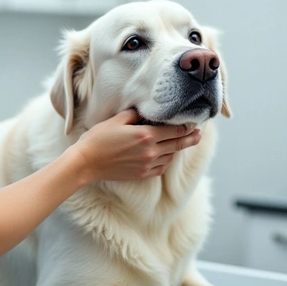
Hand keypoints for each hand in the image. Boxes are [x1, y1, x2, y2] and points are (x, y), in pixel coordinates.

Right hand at [73, 108, 201, 182]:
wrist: (86, 162)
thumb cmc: (98, 138)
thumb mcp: (116, 120)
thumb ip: (136, 115)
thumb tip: (147, 112)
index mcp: (145, 135)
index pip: (175, 131)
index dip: (186, 127)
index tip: (193, 123)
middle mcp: (150, 151)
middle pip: (178, 145)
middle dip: (190, 138)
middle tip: (199, 134)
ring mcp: (147, 164)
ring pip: (170, 156)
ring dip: (176, 149)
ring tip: (181, 143)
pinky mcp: (141, 173)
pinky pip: (161, 167)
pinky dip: (166, 160)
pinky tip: (165, 155)